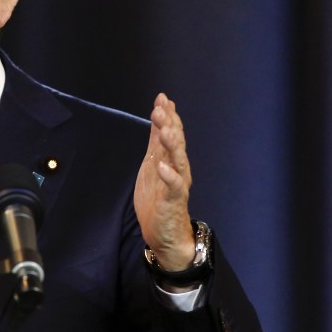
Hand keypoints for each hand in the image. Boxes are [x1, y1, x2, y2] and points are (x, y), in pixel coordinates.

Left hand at [133, 93, 194, 271]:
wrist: (164, 233)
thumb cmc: (158, 197)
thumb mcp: (153, 164)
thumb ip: (156, 142)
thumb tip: (159, 114)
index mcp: (171, 160)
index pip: (171, 133)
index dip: (167, 116)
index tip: (162, 98)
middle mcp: (178, 169)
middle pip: (175, 144)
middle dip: (169, 125)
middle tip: (161, 109)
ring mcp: (177, 184)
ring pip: (178, 162)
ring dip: (173, 146)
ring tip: (166, 131)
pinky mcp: (173, 201)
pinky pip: (174, 187)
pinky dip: (169, 176)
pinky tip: (163, 166)